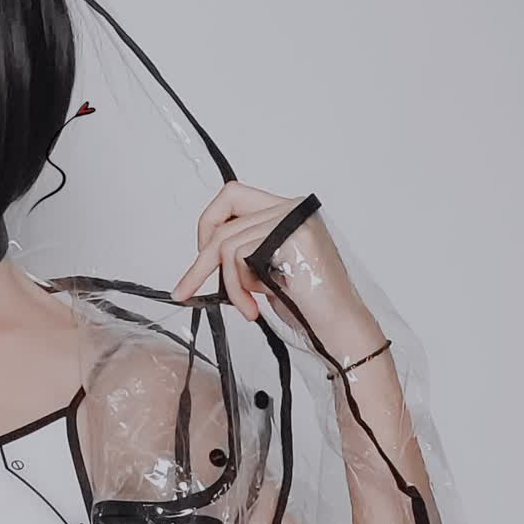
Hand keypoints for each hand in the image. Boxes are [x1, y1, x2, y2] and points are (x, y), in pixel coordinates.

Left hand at [171, 181, 319, 321]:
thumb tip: (206, 254)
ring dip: (228, 283)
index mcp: (288, 212)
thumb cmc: (307, 305)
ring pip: (227, 242)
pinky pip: (238, 255)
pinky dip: (237, 286)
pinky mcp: (290, 236)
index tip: (200, 254)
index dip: (209, 222)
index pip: (233, 196)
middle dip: (200, 261)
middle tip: (185, 290)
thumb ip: (245, 253)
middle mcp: (292, 208)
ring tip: (245, 307)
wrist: (338, 327)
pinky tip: (253, 307)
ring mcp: (292, 219)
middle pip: (224, 220)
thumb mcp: (266, 271)